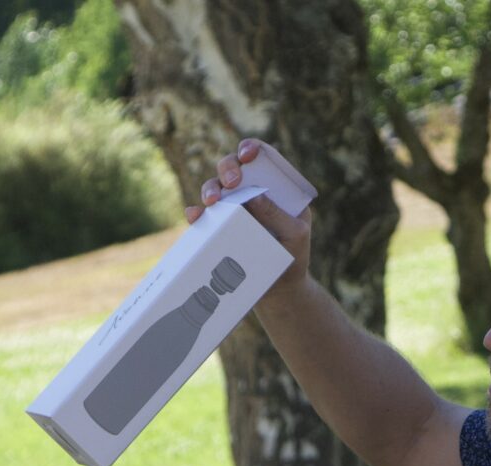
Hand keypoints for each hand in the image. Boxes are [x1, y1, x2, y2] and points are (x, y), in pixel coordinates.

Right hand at [189, 138, 312, 289]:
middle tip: (232, 181)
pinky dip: (196, 214)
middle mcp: (250, 193)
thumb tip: (254, 196)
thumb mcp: (295, 236)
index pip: (261, 158)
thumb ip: (278, 216)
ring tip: (213, 201)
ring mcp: (232, 211)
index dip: (251, 149)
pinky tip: (195, 216)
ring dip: (210, 189)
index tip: (248, 155)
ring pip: (214, 189)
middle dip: (228, 168)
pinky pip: (202, 217)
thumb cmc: (294, 258)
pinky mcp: (218, 229)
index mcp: (274, 188)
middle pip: (232, 168)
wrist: (280, 290)